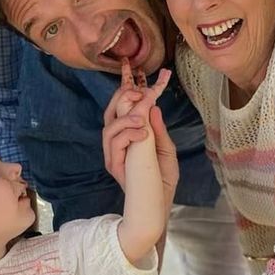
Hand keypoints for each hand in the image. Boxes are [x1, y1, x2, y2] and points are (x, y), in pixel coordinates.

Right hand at [103, 64, 173, 188]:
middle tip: (139, 91)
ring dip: (126, 118)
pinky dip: (128, 134)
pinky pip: (115, 142)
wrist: (160, 205)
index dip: (126, 89)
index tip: (133, 69)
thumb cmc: (162, 180)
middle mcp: (116, 145)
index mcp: (127, 139)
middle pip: (110, 113)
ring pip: (110, 127)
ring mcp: (114, 155)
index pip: (122, 110)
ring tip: (142, 117)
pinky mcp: (115, 165)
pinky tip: (142, 133)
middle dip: (122, 98)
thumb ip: (157, 129)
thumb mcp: (165, 149)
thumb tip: (153, 106)